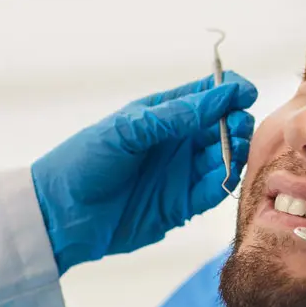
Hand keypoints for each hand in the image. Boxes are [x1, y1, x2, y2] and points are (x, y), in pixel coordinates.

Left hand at [31, 72, 256, 273]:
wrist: (61, 216)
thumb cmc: (83, 162)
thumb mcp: (125, 131)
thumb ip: (172, 116)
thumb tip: (217, 97)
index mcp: (161, 114)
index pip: (205, 94)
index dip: (228, 90)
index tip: (245, 92)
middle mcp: (176, 141)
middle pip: (223, 125)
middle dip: (237, 122)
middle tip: (237, 126)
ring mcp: (180, 173)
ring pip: (224, 157)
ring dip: (236, 152)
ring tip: (235, 151)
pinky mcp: (181, 205)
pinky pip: (213, 191)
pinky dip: (225, 182)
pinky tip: (227, 176)